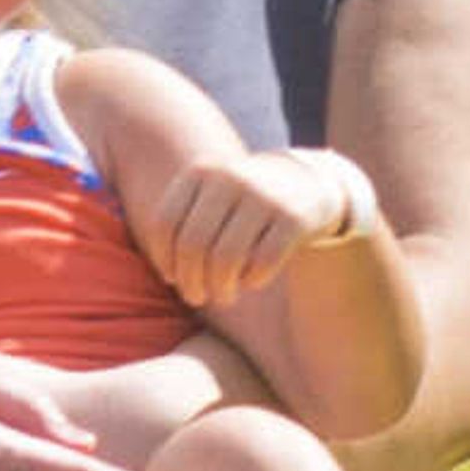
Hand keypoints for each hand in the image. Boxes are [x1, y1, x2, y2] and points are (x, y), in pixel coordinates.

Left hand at [140, 150, 351, 308]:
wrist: (307, 182)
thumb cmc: (243, 202)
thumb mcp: (210, 195)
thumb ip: (183, 221)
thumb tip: (166, 275)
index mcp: (201, 172)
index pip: (164, 223)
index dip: (163, 258)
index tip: (172, 279)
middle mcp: (230, 179)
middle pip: (193, 244)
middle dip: (190, 280)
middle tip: (195, 298)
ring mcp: (263, 196)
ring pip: (226, 258)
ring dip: (220, 287)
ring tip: (222, 297)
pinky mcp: (294, 217)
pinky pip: (263, 262)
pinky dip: (252, 280)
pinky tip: (251, 283)